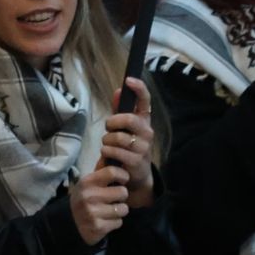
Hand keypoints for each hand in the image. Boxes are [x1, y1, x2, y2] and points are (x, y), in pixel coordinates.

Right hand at [70, 163, 129, 245]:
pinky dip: (115, 222)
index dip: (122, 175)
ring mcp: (93, 212)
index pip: (112, 172)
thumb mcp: (88, 183)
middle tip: (114, 199)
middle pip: (122, 192)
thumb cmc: (84, 199)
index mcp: (87, 182)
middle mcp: (89, 196)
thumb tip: (116, 157)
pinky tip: (106, 220)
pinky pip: (119, 222)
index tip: (123, 180)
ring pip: (123, 209)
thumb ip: (102, 173)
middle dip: (121, 197)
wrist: (70, 223)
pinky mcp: (98, 227)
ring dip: (119, 211)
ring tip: (110, 210)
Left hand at [97, 77, 154, 207]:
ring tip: (108, 145)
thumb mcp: (123, 127)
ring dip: (107, 141)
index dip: (139, 88)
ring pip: (118, 137)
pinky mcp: (136, 161)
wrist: (135, 174)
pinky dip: (107, 152)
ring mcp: (143, 147)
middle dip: (113, 122)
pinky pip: (115, 151)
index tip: (129, 79)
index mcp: (144, 121)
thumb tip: (118, 90)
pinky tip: (109, 155)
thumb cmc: (127, 146)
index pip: (145, 101)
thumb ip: (119, 110)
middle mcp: (147, 132)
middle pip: (128, 119)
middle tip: (108, 128)